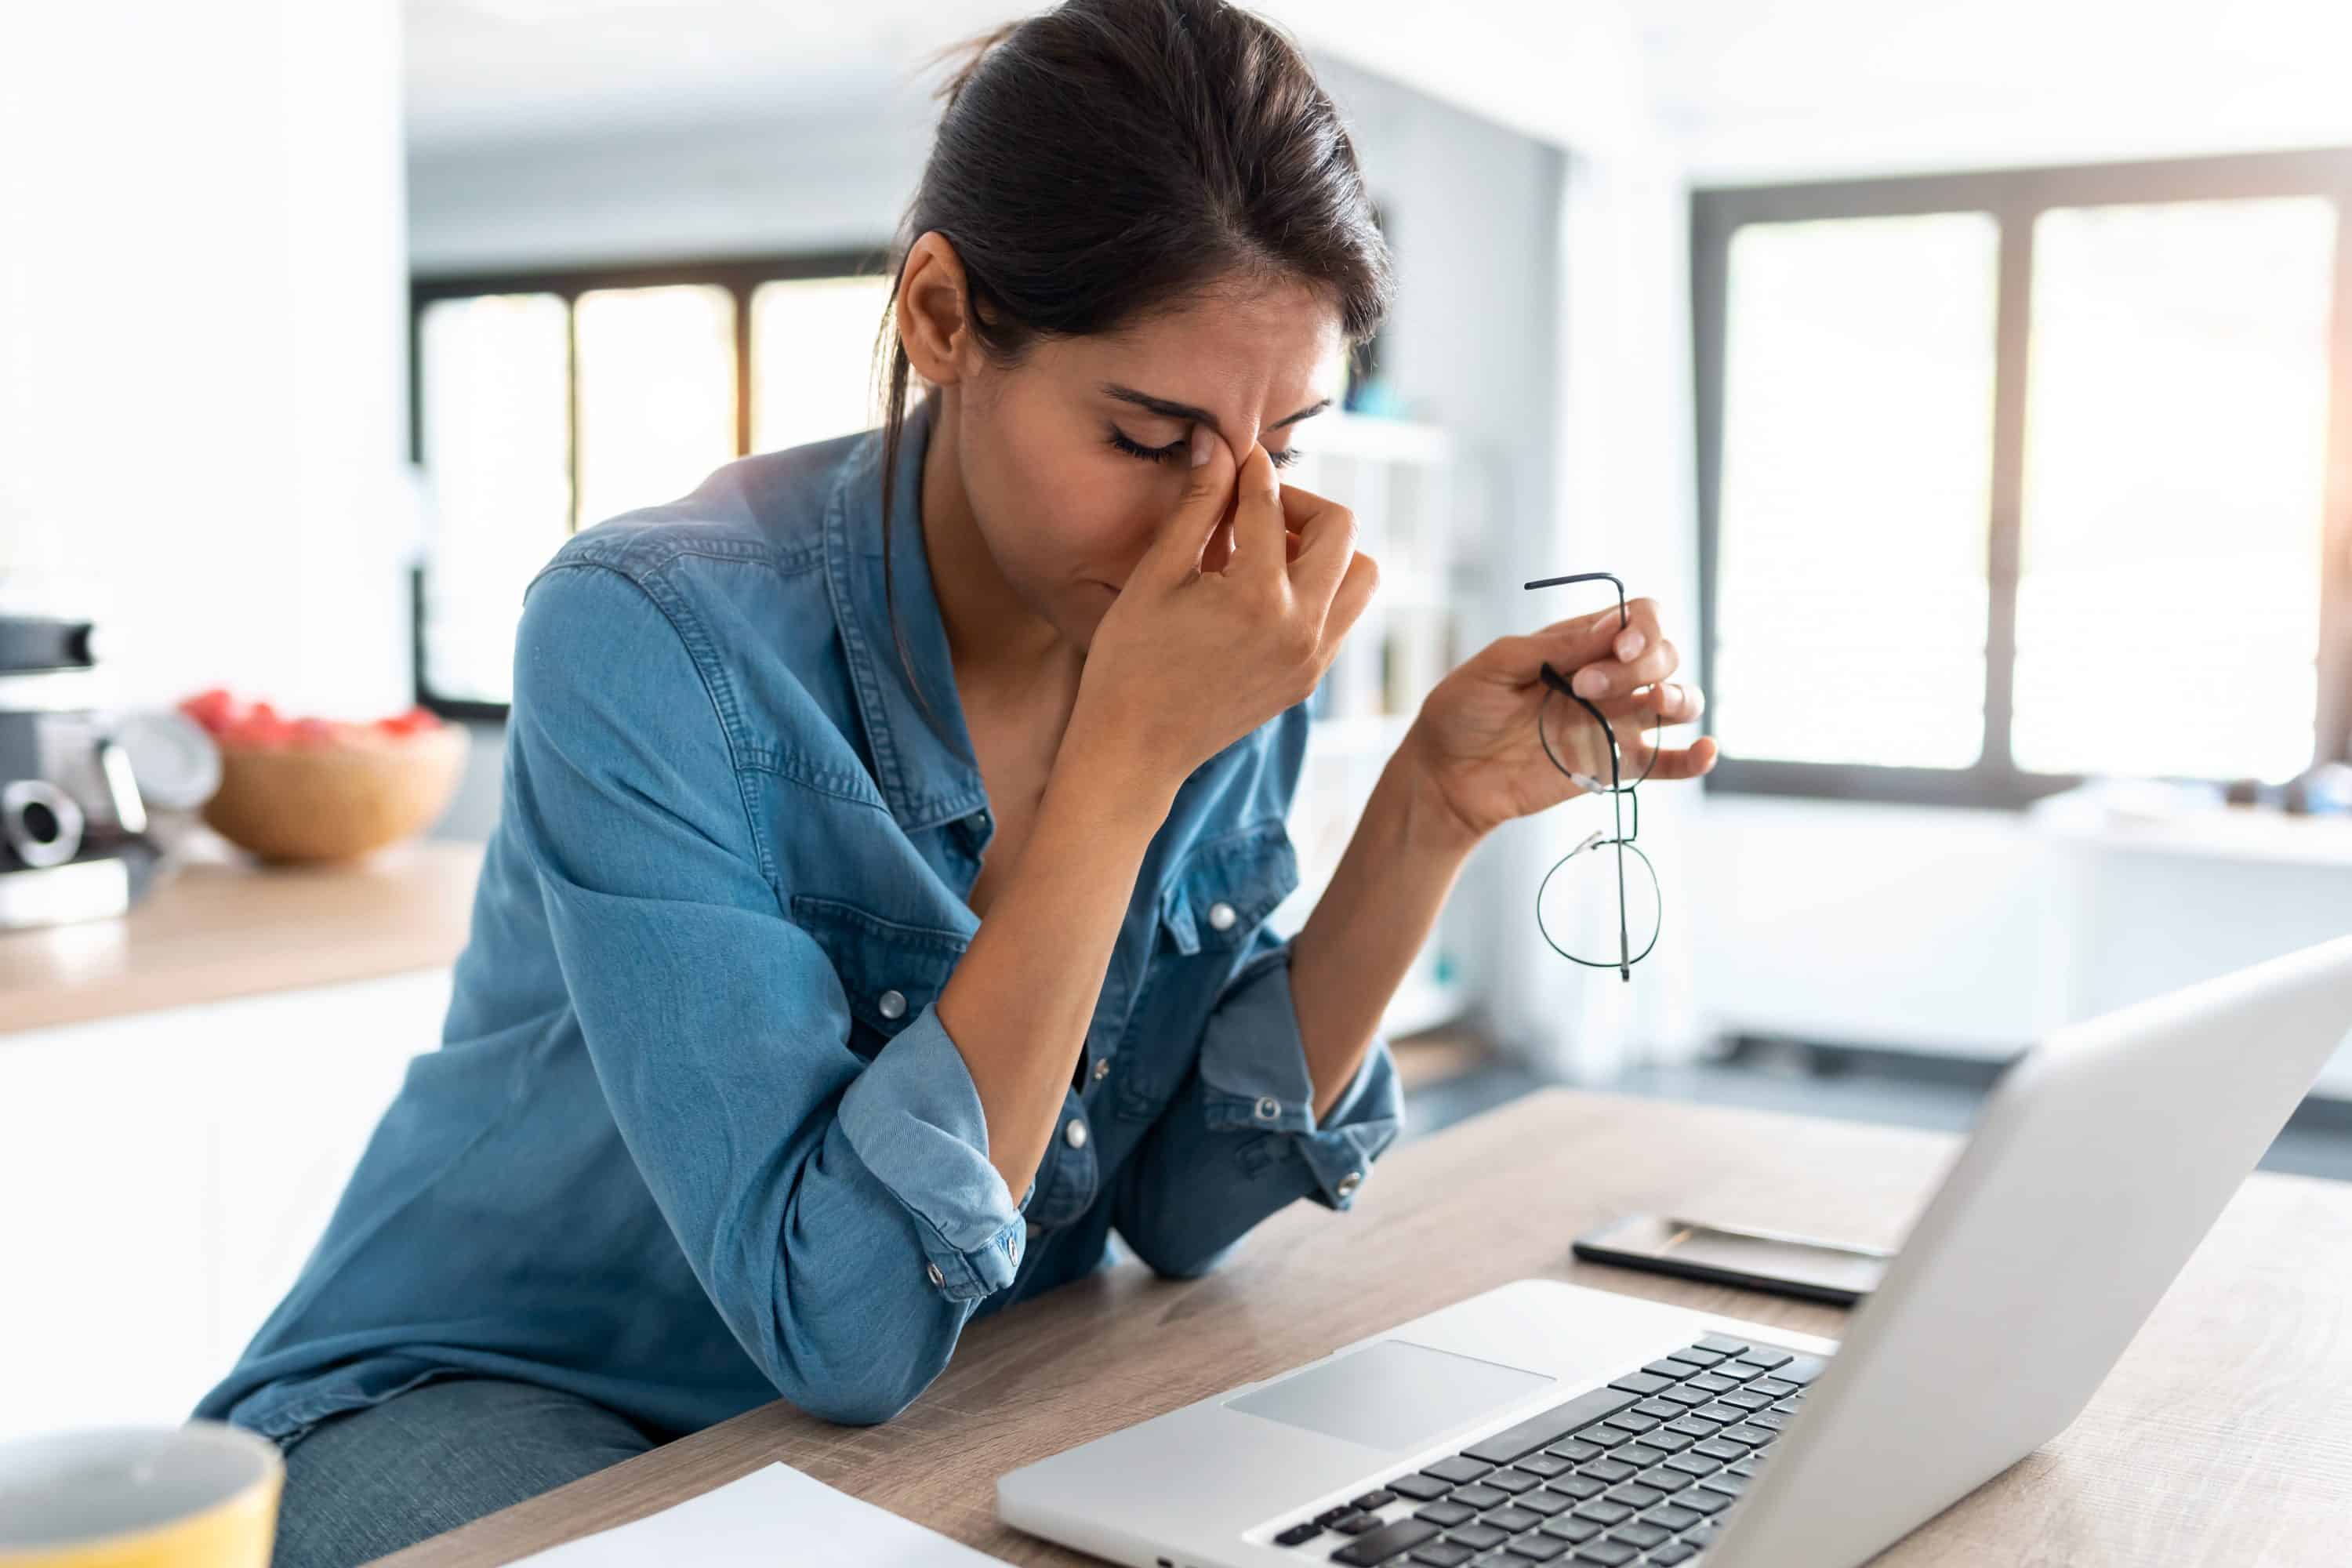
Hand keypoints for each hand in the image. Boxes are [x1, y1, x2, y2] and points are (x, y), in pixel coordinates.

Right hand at [1069, 426, 1379, 792]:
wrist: (1135, 751)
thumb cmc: (1129, 662)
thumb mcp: (1156, 576)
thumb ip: (1197, 507)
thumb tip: (1217, 443)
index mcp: (1257, 596)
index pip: (1270, 504)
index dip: (1250, 469)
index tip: (1235, 454)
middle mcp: (1301, 627)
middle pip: (1341, 529)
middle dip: (1299, 504)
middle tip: (1254, 508)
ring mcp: (1313, 657)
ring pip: (1360, 574)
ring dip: (1325, 549)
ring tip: (1268, 551)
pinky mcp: (1311, 677)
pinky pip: (1343, 614)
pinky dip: (1320, 587)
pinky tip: (1266, 589)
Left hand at [1403, 598, 1716, 841]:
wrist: (1446, 775)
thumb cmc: (1462, 712)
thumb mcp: (1496, 666)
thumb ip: (1553, 646)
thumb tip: (1610, 627)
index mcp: (1580, 643)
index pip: (1640, 619)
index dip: (1643, 627)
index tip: (1617, 645)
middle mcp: (1607, 678)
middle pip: (1664, 655)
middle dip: (1639, 664)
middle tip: (1585, 687)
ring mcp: (1615, 722)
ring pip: (1678, 701)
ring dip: (1679, 696)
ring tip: (1655, 702)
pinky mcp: (1615, 766)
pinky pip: (1668, 762)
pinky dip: (1694, 757)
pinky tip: (1704, 751)